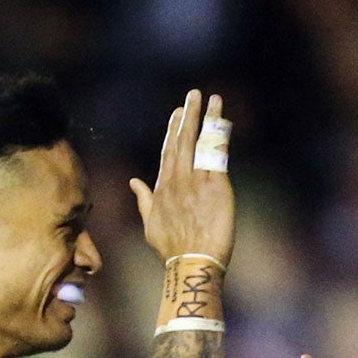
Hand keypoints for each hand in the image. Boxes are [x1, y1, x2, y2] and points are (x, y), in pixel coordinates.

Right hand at [131, 90, 235, 269]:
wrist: (191, 262)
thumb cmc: (172, 249)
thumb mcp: (151, 225)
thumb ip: (143, 200)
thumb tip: (134, 181)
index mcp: (162, 189)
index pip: (168, 153)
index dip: (173, 131)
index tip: (177, 114)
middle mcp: (177, 181)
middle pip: (182, 141)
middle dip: (187, 116)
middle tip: (193, 95)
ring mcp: (195, 182)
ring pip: (199, 142)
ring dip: (204, 118)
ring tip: (209, 98)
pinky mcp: (215, 185)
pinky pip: (217, 154)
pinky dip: (219, 135)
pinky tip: (223, 119)